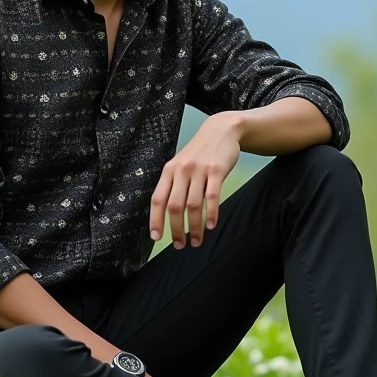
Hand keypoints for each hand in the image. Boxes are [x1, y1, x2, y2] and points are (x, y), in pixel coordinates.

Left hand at [149, 113, 240, 249]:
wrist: (220, 130)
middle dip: (176, 229)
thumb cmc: (199, 153)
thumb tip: (166, 214)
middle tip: (180, 245)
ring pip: (193, 205)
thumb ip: (173, 185)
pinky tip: (211, 226)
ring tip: (197, 241)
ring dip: (194, 227)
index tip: (157, 238)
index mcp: (168, 171)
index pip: (158, 199)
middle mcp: (181, 170)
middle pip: (174, 206)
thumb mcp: (180, 165)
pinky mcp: (216, 170)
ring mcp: (199, 170)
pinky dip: (211, 213)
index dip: (155, 220)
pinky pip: (212, 196)